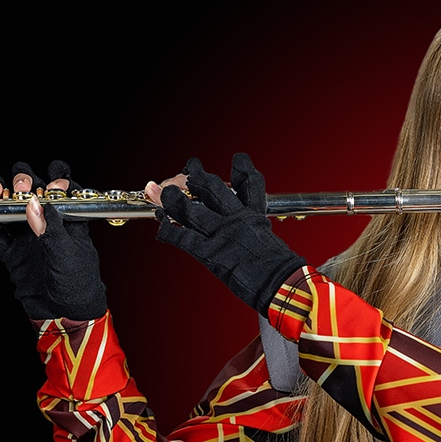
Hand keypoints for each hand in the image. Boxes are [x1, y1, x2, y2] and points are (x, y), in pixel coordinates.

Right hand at [0, 160, 108, 320]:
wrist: (67, 314)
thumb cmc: (78, 283)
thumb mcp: (68, 255)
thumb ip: (50, 230)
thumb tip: (34, 203)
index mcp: (68, 222)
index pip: (62, 192)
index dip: (56, 180)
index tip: (52, 178)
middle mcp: (46, 227)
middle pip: (31, 196)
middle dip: (23, 184)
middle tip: (21, 187)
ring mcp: (27, 240)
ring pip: (9, 211)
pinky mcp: (12, 255)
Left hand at [155, 153, 304, 315]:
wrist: (279, 283)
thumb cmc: (276, 269)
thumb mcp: (270, 241)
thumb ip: (257, 230)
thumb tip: (252, 227)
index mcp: (254, 215)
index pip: (251, 184)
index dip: (244, 168)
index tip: (239, 158)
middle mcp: (237, 219)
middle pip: (214, 188)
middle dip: (199, 176)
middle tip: (190, 166)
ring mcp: (222, 234)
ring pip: (192, 210)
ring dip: (173, 200)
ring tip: (164, 192)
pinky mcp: (211, 253)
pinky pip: (183, 238)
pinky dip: (168, 231)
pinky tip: (160, 225)